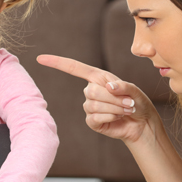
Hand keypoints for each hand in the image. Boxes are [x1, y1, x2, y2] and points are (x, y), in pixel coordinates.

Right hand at [37, 54, 159, 142]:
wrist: (141, 122)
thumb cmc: (137, 102)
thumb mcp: (133, 90)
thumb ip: (122, 86)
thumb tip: (108, 87)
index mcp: (97, 77)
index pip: (74, 68)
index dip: (57, 63)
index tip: (40, 58)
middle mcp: (90, 90)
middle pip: (90, 91)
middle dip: (113, 98)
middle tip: (128, 102)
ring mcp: (89, 106)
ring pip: (93, 105)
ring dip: (115, 108)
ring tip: (127, 109)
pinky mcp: (92, 121)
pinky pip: (94, 117)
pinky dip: (110, 116)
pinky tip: (118, 117)